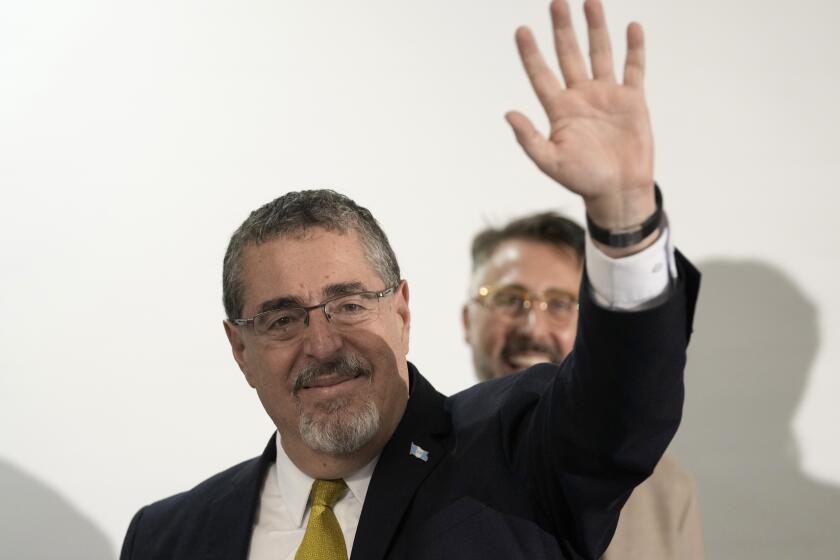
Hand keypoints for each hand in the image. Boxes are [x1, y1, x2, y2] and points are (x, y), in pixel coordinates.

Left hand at [508, 0, 654, 230]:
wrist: (618, 191)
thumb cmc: (583, 180)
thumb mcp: (550, 162)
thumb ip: (529, 139)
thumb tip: (508, 113)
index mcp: (559, 110)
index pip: (541, 74)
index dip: (530, 52)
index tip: (521, 29)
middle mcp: (581, 97)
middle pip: (569, 54)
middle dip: (562, 28)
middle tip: (557, 1)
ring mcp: (607, 96)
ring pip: (600, 53)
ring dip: (595, 28)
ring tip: (590, 1)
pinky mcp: (632, 100)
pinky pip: (633, 69)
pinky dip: (634, 49)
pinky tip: (631, 27)